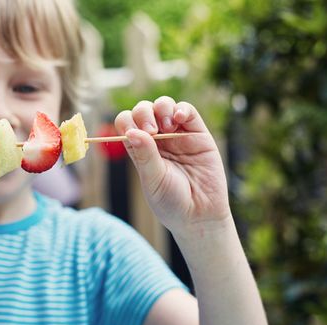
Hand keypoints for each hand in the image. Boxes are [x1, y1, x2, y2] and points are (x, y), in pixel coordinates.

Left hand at [115, 97, 230, 237]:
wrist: (200, 216)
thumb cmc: (172, 202)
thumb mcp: (153, 180)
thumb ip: (145, 156)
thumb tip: (131, 131)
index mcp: (140, 149)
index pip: (127, 124)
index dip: (127, 122)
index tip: (133, 134)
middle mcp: (157, 139)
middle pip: (143, 110)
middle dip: (143, 114)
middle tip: (151, 131)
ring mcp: (178, 134)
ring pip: (164, 105)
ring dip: (161, 109)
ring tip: (166, 128)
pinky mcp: (198, 133)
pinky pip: (188, 111)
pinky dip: (181, 109)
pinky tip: (179, 118)